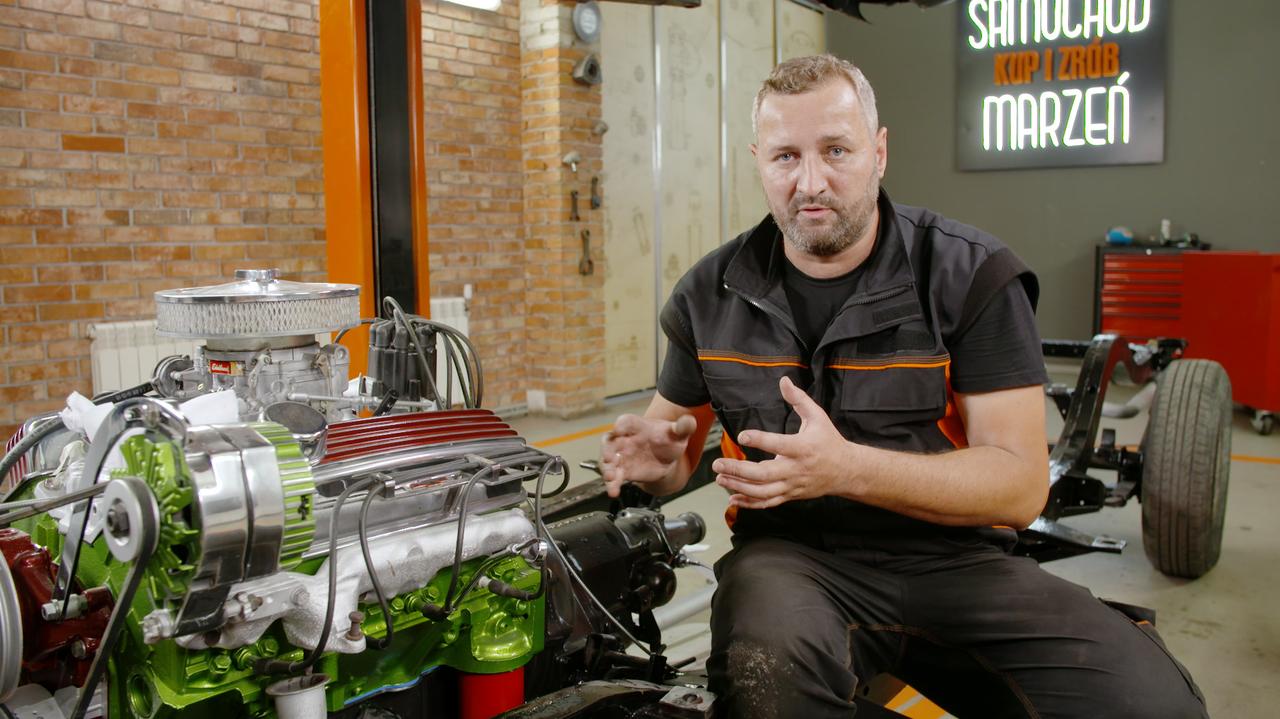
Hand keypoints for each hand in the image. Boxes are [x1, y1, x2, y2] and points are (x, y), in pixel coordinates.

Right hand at [600, 413, 697, 496]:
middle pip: (610, 441)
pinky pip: (614, 478)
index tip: (618, 429)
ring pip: (608, 461)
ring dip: (606, 469)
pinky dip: (612, 485)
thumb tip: (690, 421)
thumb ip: (683, 427)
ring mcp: (622, 456)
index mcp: (638, 426)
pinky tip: (614, 491)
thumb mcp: (678, 433)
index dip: (621, 425)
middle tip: (607, 457)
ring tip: (610, 477)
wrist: (667, 458)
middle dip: (606, 449)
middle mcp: (625, 439)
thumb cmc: (668, 440)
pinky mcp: (624, 471)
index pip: (626, 422)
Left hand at [712, 376, 854, 508]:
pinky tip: (733, 498)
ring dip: (739, 487)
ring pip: (763, 492)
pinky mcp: (790, 495)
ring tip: (720, 479)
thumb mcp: (818, 416)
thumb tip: (784, 380)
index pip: (778, 445)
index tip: (742, 436)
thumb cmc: (829, 441)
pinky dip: (750, 503)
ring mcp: (792, 485)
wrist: (846, 471)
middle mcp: (796, 469)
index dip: (759, 440)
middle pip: (764, 474)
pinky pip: (768, 502)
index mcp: (802, 448)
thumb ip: (798, 399)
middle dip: (738, 471)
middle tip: (717, 464)